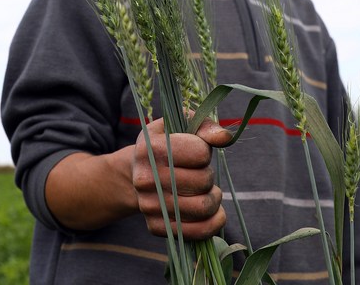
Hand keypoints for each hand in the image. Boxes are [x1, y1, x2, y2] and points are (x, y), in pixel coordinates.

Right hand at [132, 117, 231, 239]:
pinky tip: (214, 213)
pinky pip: (196, 233)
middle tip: (202, 174)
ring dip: (214, 199)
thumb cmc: (165, 144)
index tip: (195, 152)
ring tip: (207, 192)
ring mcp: (148, 205)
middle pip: (203, 181)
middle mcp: (146, 179)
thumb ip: (205, 126)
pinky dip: (213, 223)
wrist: (134, 173)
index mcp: (150, 148)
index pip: (200, 153)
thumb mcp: (178, 125)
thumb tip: (224, 138)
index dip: (205, 152)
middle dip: (209, 176)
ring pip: (203, 208)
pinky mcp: (155, 226)